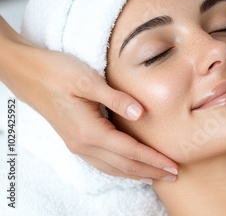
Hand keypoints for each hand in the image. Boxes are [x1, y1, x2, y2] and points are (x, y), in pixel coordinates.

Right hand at [0, 16, 176, 183]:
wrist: (28, 73)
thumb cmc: (57, 72)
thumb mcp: (88, 80)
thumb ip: (116, 98)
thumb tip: (141, 114)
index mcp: (89, 131)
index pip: (129, 151)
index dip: (153, 159)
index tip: (173, 165)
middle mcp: (83, 144)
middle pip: (123, 165)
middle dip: (150, 171)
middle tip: (174, 175)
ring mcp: (77, 145)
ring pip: (112, 168)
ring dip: (136, 174)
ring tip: (158, 176)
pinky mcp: (75, 140)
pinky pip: (102, 163)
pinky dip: (121, 169)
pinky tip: (130, 169)